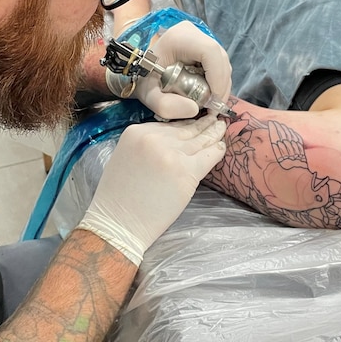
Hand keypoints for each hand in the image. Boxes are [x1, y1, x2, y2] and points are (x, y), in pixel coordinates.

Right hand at [76, 115, 226, 263]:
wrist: (119, 222)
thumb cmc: (118, 197)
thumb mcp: (126, 156)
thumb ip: (146, 144)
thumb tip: (172, 140)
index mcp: (136, 132)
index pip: (169, 125)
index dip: (185, 123)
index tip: (196, 121)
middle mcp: (155, 138)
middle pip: (186, 129)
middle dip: (203, 124)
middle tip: (215, 119)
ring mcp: (172, 154)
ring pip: (200, 140)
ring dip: (213, 133)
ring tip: (221, 127)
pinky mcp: (186, 171)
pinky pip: (208, 156)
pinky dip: (217, 151)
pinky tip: (221, 147)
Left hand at [134, 21, 231, 118]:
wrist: (139, 67)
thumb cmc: (143, 77)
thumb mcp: (147, 95)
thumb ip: (165, 106)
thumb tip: (195, 109)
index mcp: (178, 38)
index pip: (209, 51)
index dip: (217, 76)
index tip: (212, 99)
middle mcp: (192, 33)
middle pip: (219, 57)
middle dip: (221, 85)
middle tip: (214, 107)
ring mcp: (199, 37)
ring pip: (222, 61)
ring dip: (221, 84)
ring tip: (211, 103)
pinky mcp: (203, 45)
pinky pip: (218, 63)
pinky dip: (217, 81)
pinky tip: (209, 94)